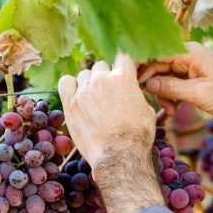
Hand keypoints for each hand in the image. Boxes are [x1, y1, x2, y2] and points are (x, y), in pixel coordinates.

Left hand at [58, 55, 155, 169]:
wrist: (119, 155)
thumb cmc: (137, 136)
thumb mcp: (147, 110)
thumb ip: (136, 94)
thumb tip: (133, 92)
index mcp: (123, 77)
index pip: (122, 58)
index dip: (123, 66)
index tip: (123, 74)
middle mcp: (102, 79)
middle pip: (101, 66)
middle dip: (106, 77)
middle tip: (109, 94)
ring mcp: (84, 91)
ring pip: (84, 75)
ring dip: (89, 83)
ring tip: (94, 100)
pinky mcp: (70, 104)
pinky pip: (65, 83)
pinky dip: (71, 86)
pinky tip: (76, 96)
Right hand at [138, 42, 212, 116]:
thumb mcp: (197, 93)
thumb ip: (171, 87)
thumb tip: (147, 84)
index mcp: (188, 52)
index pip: (155, 53)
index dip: (140, 66)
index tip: (129, 80)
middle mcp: (187, 55)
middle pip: (157, 66)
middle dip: (154, 86)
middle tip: (154, 104)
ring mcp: (189, 65)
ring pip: (164, 77)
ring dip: (164, 94)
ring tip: (172, 111)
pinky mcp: (192, 76)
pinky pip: (173, 83)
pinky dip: (172, 95)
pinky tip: (176, 109)